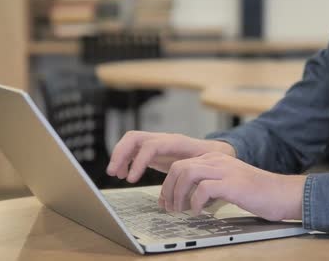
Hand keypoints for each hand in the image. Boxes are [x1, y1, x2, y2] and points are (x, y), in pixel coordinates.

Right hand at [106, 131, 234, 182]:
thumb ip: (196, 174)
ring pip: (131, 141)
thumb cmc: (211, 159)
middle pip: (135, 137)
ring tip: (116, 174)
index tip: (131, 179)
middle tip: (113, 172)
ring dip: (119, 155)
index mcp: (176, 142)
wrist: (215, 151)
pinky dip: (125, 160)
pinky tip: (124, 174)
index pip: (151, 146)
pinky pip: (133, 150)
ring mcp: (157, 142)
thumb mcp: (206, 166)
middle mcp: (163, 139)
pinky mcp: (153, 149)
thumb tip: (187, 190)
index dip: (139, 161)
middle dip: (120, 153)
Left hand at [160, 152, 305, 221]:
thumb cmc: (258, 192)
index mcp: (215, 159)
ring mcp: (225, 170)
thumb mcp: (228, 182)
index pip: (181, 164)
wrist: (282, 193)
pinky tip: (199, 212)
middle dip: (168, 188)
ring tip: (180, 210)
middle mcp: (217, 160)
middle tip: (169, 207)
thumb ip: (209, 183)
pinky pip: (203, 188)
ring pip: (187, 173)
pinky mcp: (232, 183)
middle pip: (179, 167)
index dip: (168, 184)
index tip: (165, 201)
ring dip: (178, 195)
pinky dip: (196, 202)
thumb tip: (187, 197)